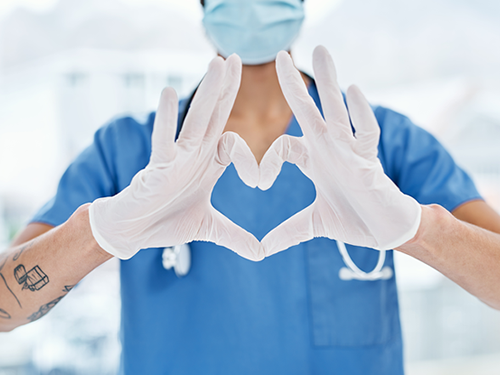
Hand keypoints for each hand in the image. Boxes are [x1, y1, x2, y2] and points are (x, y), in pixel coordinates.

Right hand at [89, 55, 263, 260]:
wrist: (134, 231)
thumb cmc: (167, 222)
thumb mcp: (209, 229)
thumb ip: (235, 237)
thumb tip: (261, 254)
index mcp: (208, 165)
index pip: (235, 145)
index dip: (250, 158)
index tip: (259, 182)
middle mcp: (195, 154)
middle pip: (215, 116)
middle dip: (227, 88)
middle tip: (238, 58)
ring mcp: (177, 157)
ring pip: (196, 120)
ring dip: (208, 92)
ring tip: (218, 63)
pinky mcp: (158, 165)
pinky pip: (164, 139)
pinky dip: (167, 118)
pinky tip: (169, 93)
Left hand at [259, 46, 421, 255]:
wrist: (385, 231)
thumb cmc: (353, 220)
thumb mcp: (312, 225)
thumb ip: (287, 232)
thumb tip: (260, 251)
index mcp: (314, 161)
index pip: (285, 145)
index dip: (268, 161)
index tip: (258, 183)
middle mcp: (330, 149)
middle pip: (310, 111)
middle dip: (295, 85)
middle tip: (280, 56)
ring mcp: (351, 151)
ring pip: (338, 111)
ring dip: (329, 82)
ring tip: (321, 51)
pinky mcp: (371, 161)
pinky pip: (366, 133)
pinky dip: (360, 113)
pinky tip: (354, 91)